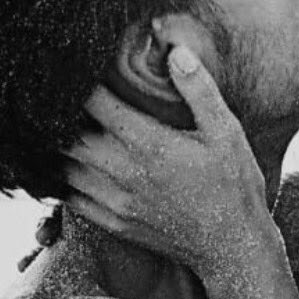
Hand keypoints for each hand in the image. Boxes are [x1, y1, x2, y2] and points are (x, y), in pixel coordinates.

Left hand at [64, 18, 273, 276]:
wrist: (233, 248)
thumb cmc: (234, 187)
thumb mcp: (226, 132)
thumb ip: (199, 90)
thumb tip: (175, 51)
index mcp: (148, 143)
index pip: (94, 101)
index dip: (85, 81)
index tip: (86, 70)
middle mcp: (123, 171)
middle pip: (69, 132)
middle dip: (67, 113)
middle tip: (72, 98)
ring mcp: (114, 201)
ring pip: (64, 165)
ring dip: (64, 145)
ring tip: (71, 128)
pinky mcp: (112, 223)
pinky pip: (71, 197)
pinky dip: (66, 179)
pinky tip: (78, 166)